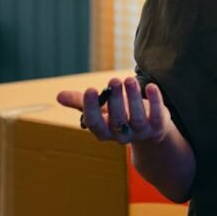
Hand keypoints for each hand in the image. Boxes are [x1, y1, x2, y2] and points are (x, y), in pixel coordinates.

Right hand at [56, 77, 171, 145]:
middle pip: (117, 120)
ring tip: (128, 79)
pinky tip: (152, 86)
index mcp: (104, 132)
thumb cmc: (120, 115)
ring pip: (137, 118)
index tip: (89, 89)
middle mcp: (122, 135)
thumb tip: (59, 96)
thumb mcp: (101, 109)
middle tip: (113, 80)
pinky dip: (155, 101)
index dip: (91, 108)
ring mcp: (141, 133)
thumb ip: (82, 102)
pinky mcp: (157, 127)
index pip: (94, 123)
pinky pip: (157, 115)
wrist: (149, 130)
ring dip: (132, 98)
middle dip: (114, 99)